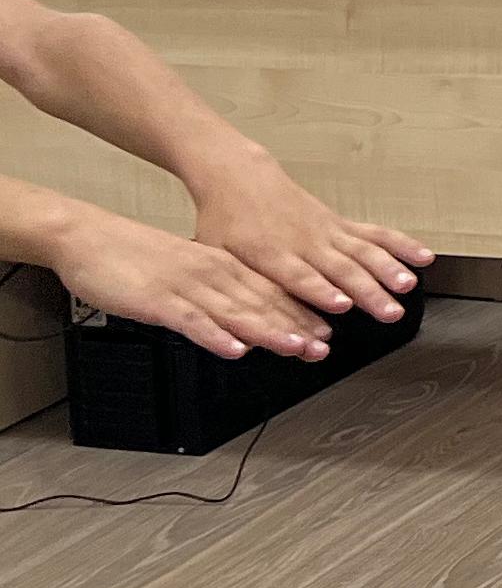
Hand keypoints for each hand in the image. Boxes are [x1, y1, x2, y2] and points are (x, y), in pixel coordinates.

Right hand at [51, 206, 331, 360]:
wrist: (90, 237)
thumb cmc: (136, 257)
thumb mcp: (187, 271)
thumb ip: (215, 293)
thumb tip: (242, 318)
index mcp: (222, 266)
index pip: (270, 293)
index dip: (300, 314)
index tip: (325, 333)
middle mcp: (212, 274)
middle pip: (261, 304)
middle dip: (296, 327)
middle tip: (324, 347)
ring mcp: (188, 286)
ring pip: (236, 312)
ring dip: (269, 331)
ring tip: (297, 348)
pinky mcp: (159, 299)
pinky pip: (193, 321)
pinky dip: (216, 336)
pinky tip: (236, 350)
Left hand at [189, 150, 428, 326]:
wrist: (240, 178)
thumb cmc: (225, 222)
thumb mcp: (215, 256)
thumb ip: (234, 290)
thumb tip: (243, 327)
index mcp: (270, 253)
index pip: (299, 275)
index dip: (321, 291)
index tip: (342, 305)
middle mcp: (305, 241)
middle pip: (341, 268)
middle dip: (368, 291)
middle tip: (389, 311)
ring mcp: (327, 230)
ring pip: (364, 251)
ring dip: (390, 270)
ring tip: (409, 287)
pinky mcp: (341, 223)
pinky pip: (376, 234)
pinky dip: (401, 245)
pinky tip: (422, 258)